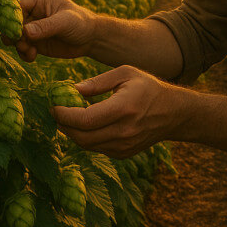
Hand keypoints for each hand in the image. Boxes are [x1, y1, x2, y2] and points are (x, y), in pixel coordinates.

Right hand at [10, 0, 96, 62]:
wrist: (90, 39)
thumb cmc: (80, 22)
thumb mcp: (65, 21)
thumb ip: (46, 26)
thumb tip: (25, 32)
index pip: (14, 3)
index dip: (9, 16)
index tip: (13, 30)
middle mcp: (30, 12)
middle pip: (9, 21)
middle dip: (12, 34)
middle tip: (21, 43)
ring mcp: (30, 27)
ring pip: (12, 36)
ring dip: (17, 45)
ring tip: (29, 51)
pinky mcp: (33, 41)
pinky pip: (20, 48)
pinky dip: (23, 53)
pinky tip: (33, 56)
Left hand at [51, 65, 183, 158]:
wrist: (173, 113)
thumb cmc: (147, 87)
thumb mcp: (125, 73)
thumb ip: (98, 82)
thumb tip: (73, 90)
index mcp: (123, 108)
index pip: (85, 120)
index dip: (64, 115)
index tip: (54, 106)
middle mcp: (123, 131)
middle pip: (81, 137)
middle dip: (63, 126)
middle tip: (56, 113)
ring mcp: (124, 145)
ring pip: (87, 145)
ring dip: (72, 133)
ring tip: (67, 118)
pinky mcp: (124, 153)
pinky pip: (96, 149)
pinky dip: (85, 138)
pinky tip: (84, 126)